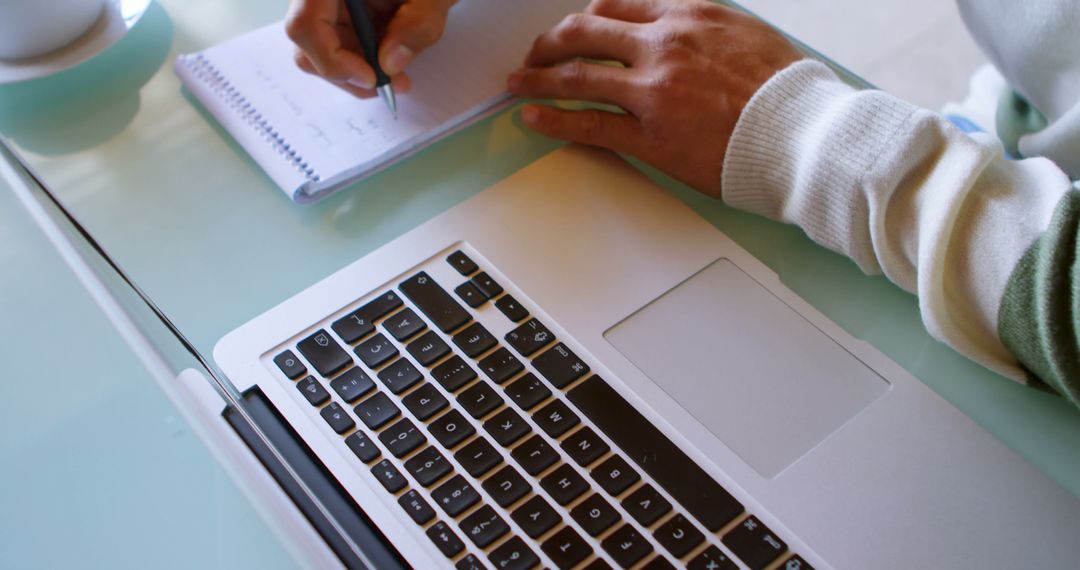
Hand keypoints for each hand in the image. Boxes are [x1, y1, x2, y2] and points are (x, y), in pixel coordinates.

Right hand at [286, 0, 455, 97]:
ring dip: (359, 70)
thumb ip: (417, 24)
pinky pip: (338, 44)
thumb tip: (389, 63)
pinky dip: (364, 60)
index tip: (371, 77)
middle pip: (309, 42)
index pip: (306, 24)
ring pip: (321, 50)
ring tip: (398, 76)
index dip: (333, 60)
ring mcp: (327, 2)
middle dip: (348, 73)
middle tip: (389, 85)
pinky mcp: (338, 12)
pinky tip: (392, 58)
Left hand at [508, 0, 802, 196]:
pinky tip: (531, 118)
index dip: (585, 20)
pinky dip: (552, 119)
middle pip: (584, 33)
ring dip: (537, 78)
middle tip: (533, 56)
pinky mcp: (650, 137)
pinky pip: (588, 124)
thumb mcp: (743, 35)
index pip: (616, 7)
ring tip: (516, 84)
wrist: (806, 135)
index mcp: (687, 17)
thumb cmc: (784, 92)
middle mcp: (663, 45)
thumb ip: (701, 30)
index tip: (573, 32)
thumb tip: (677, 33)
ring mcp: (653, 92)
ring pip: (576, 76)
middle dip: (549, 43)